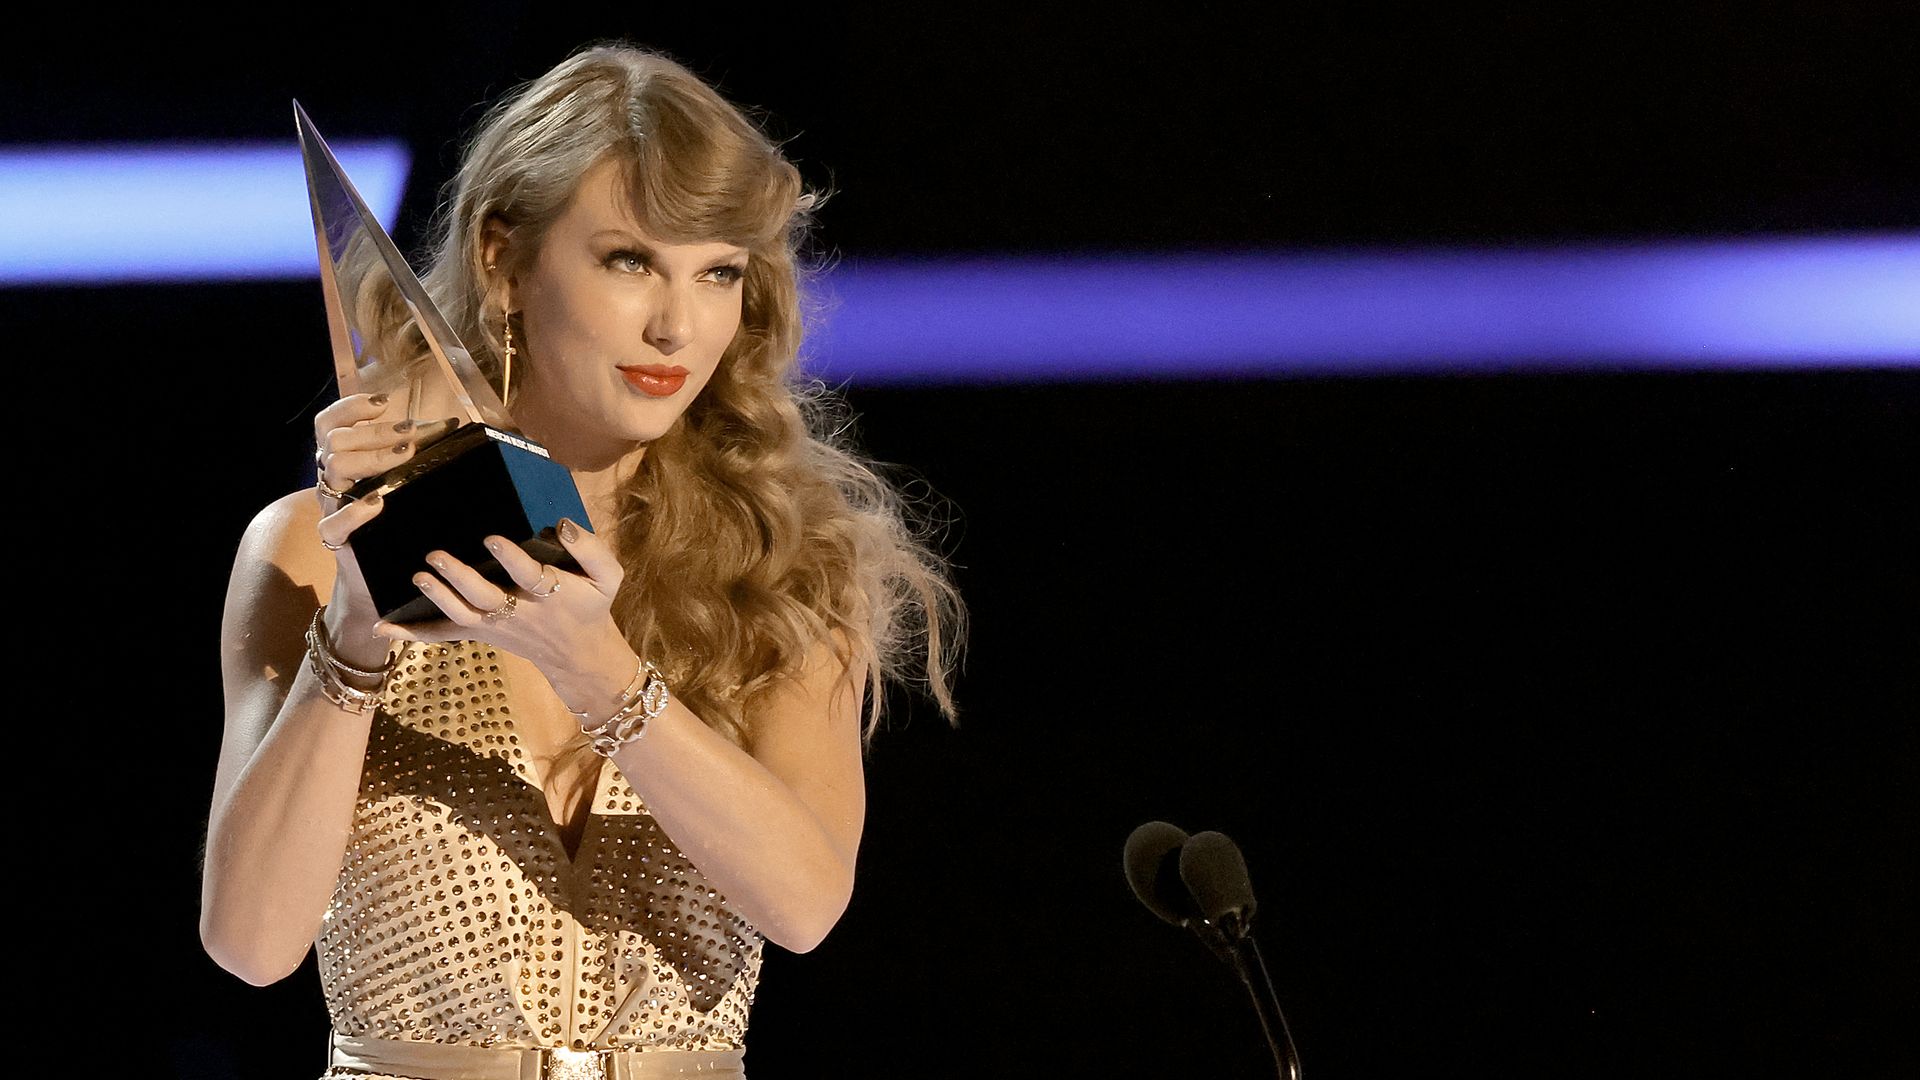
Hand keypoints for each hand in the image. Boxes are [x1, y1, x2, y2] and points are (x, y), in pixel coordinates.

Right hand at [311, 392, 419, 664]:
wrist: (382, 579)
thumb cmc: (398, 523)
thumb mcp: (405, 483)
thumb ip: (416, 454)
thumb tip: (452, 426)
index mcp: (343, 461)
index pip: (329, 423)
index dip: (351, 408)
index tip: (385, 402)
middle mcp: (332, 481)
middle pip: (336, 440)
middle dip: (377, 431)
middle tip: (412, 435)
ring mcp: (332, 508)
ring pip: (334, 467)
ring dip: (371, 457)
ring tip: (404, 457)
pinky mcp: (337, 540)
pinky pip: (334, 522)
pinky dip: (356, 511)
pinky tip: (379, 503)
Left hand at [375, 520, 636, 709]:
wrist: (579, 654)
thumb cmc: (591, 604)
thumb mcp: (608, 577)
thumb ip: (591, 549)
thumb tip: (563, 524)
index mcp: (550, 594)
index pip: (529, 576)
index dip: (511, 559)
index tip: (493, 538)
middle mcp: (519, 612)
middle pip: (486, 598)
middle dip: (460, 578)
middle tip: (435, 555)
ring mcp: (495, 626)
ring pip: (462, 616)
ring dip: (438, 598)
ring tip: (417, 575)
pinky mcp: (480, 632)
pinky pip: (444, 635)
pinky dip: (412, 634)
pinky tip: (380, 627)